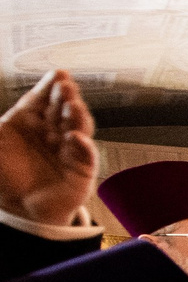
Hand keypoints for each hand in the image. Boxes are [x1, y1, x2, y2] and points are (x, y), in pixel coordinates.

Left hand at [0, 69, 97, 227]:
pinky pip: (86, 155)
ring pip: (78, 127)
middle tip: (66, 84)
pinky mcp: (82, 169)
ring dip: (77, 115)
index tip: (57, 73)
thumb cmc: (8, 176)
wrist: (19, 208)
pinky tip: (75, 137)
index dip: (49, 86)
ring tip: (72, 105)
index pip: (42, 100)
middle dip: (65, 96)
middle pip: (62, 109)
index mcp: (31, 122)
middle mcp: (52, 132)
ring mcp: (69, 149)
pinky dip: (83, 145)